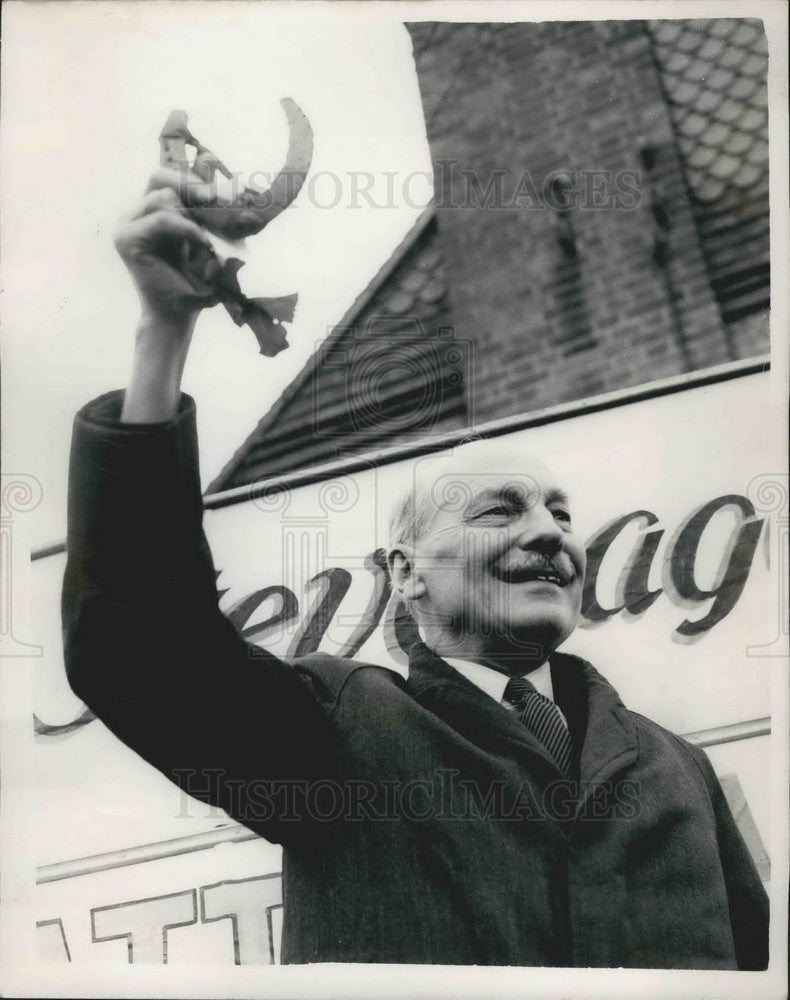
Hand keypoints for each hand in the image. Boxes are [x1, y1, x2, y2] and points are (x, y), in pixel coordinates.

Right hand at [117, 170, 222, 423]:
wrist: (178, 317)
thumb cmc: (195, 283)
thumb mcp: (208, 242)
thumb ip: (212, 216)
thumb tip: (237, 189)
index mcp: (151, 211)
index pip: (168, 178)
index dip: (194, 179)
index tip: (223, 191)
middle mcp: (134, 214)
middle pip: (160, 177)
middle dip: (191, 185)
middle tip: (217, 198)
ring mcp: (127, 225)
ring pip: (163, 197)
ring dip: (191, 215)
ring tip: (206, 238)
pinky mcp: (126, 239)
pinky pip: (160, 219)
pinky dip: (185, 228)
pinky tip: (202, 241)